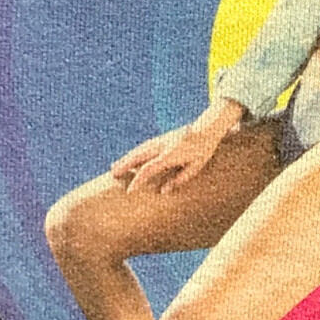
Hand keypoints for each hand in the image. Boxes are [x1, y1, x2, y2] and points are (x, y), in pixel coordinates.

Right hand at [111, 101, 243, 194]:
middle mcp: (162, 146)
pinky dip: (134, 153)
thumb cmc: (203, 149)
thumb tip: (163, 191)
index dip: (138, 180)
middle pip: (138, 156)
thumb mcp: (195, 167)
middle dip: (124, 166)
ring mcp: (160, 140)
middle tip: (112, 175)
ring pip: (139, 150)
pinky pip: (144, 146)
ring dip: (126, 158)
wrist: (207, 127)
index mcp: (170, 155)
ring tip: (114, 167)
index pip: (149, 169)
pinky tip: (128, 158)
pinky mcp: (161, 138)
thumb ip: (179, 179)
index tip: (130, 190)